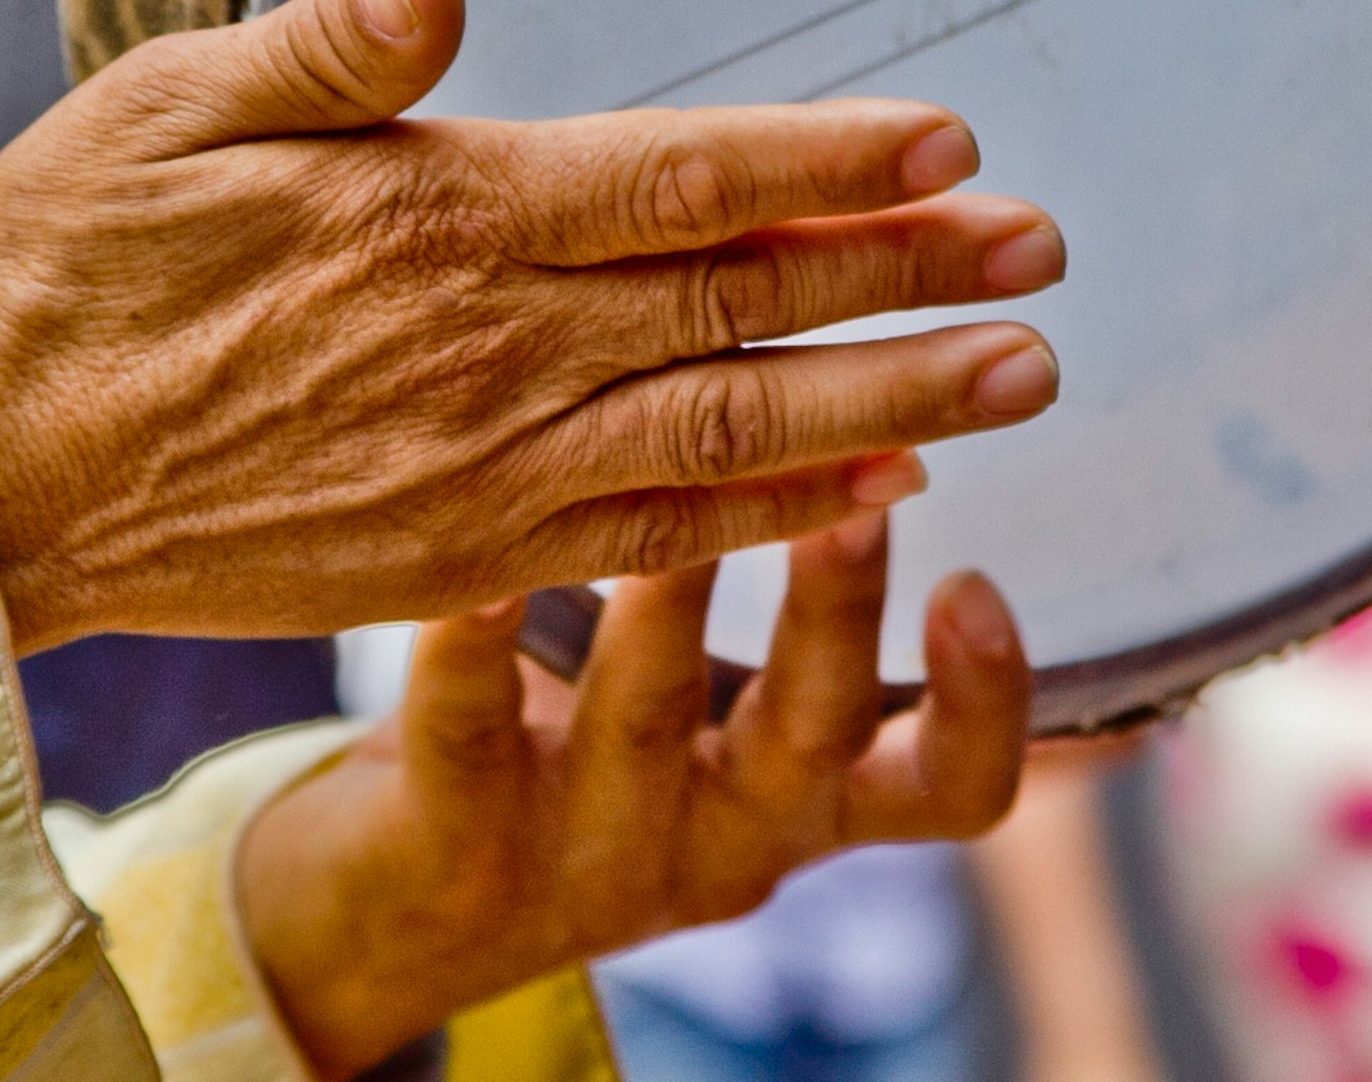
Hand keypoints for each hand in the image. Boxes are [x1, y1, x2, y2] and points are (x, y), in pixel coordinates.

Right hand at [0, 0, 1065, 649]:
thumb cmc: (62, 263)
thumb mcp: (167, 103)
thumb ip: (332, 44)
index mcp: (436, 214)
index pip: (683, 177)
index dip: (829, 157)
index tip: (954, 138)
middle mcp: (489, 350)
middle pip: (745, 302)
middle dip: (911, 273)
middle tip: (1048, 254)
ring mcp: (484, 471)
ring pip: (733, 432)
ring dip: (892, 399)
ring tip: (1023, 372)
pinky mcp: (459, 560)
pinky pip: (657, 541)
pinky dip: (778, 516)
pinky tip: (876, 487)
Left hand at [236, 512, 1029, 1078]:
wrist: (388, 919)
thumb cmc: (583, 768)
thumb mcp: (721, 727)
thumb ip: (813, 625)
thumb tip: (926, 452)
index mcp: (798, 805)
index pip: (945, 790)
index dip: (984, 708)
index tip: (980, 584)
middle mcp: (714, 841)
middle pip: (809, 740)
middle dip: (837, 615)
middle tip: (866, 493)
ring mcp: (584, 853)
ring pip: (645, 724)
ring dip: (674, 603)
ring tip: (685, 487)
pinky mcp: (454, 848)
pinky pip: (467, 736)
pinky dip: (474, 649)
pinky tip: (478, 567)